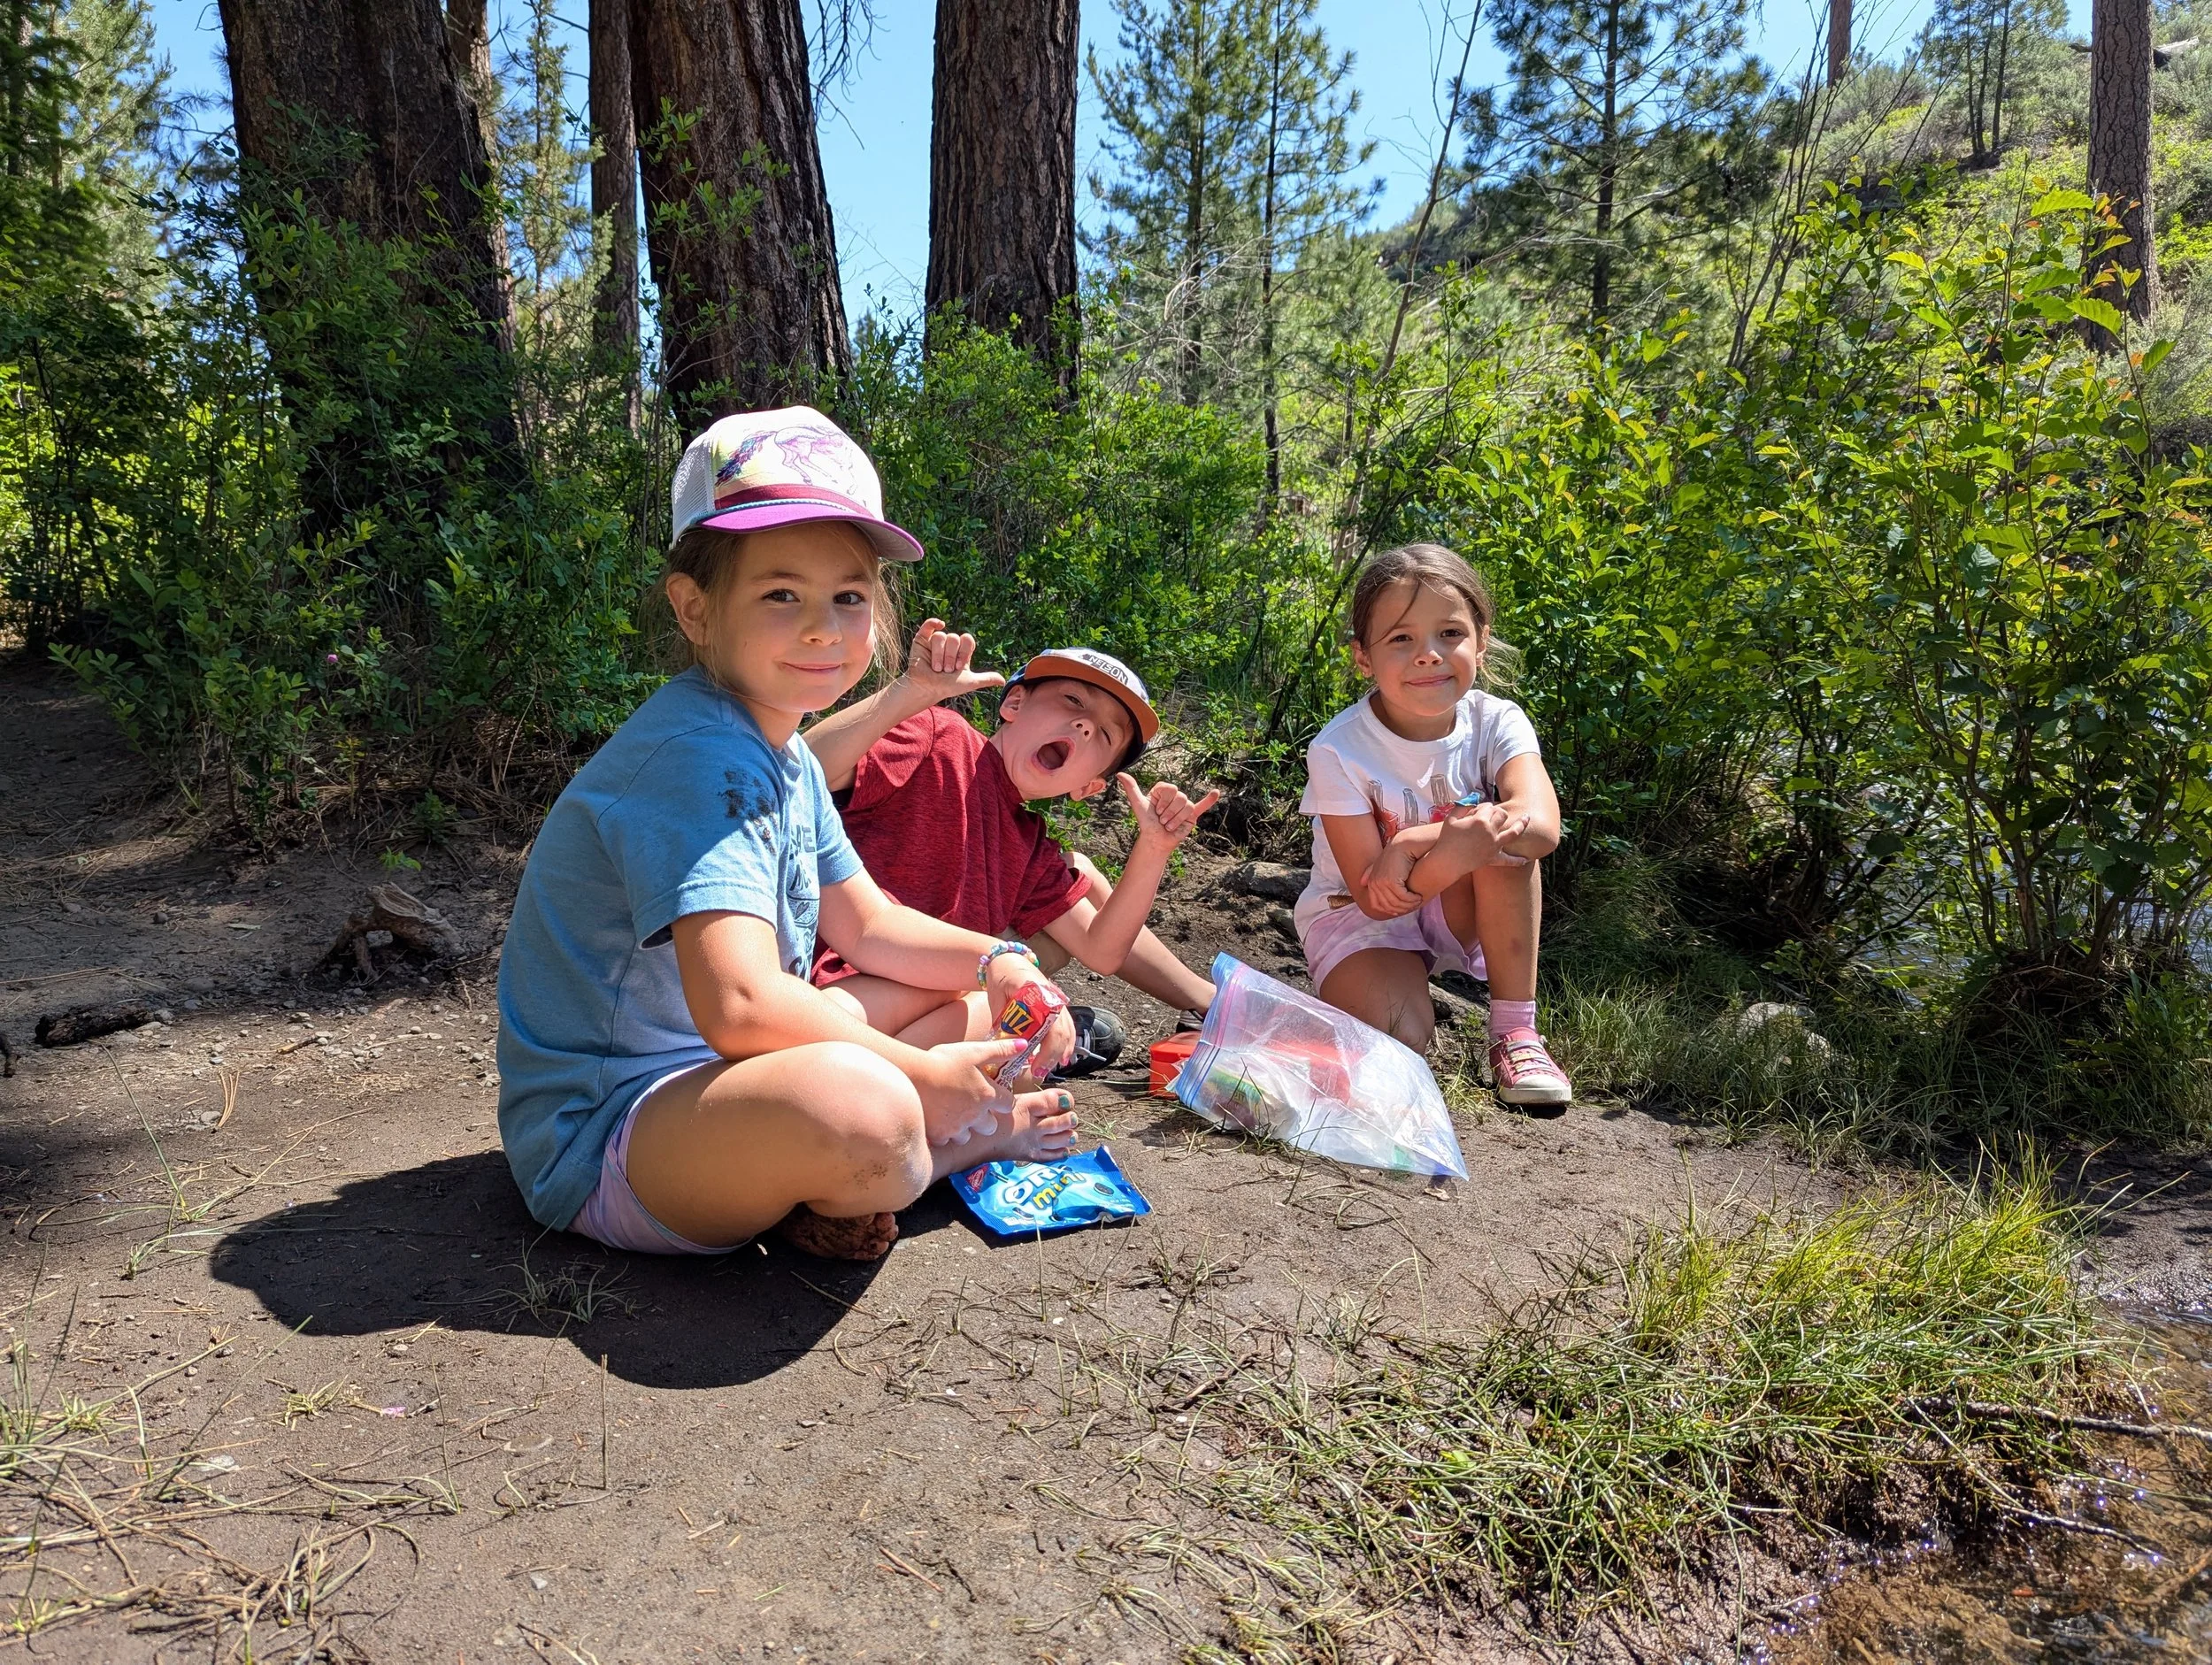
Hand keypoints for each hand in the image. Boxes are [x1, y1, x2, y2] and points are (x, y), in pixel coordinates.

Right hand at [897, 619, 1003, 705]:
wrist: (927, 689)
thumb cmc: (946, 687)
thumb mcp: (969, 682)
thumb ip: (986, 679)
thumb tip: (1004, 681)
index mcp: (961, 651)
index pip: (968, 639)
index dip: (964, 652)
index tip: (959, 667)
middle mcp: (949, 645)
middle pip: (955, 638)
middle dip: (951, 657)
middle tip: (946, 670)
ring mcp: (935, 641)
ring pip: (942, 636)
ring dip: (939, 655)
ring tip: (936, 668)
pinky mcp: (922, 639)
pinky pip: (928, 625)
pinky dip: (933, 622)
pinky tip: (940, 624)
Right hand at [913, 1036, 1025, 1146]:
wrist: (911, 1075)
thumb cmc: (942, 1060)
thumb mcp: (974, 1051)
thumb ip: (1001, 1050)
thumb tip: (1024, 1044)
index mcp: (988, 1095)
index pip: (1008, 1104)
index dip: (1002, 1099)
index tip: (992, 1094)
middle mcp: (976, 1116)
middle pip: (991, 1126)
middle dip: (986, 1119)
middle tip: (972, 1107)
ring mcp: (957, 1128)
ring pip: (969, 1136)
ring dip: (965, 1128)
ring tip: (953, 1113)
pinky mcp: (940, 1135)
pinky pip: (947, 1140)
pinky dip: (944, 1133)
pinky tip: (937, 1120)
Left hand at [983, 957, 1075, 1077]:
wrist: (1008, 960)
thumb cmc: (1001, 979)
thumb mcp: (998, 1000)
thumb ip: (1005, 1022)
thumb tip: (1010, 1048)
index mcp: (1039, 995)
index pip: (1049, 1028)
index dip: (1045, 1051)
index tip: (1035, 1067)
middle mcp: (1053, 998)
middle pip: (1061, 1033)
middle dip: (1052, 1057)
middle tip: (1039, 1073)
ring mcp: (1058, 1001)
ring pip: (1068, 1031)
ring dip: (1061, 1052)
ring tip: (1049, 1069)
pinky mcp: (1058, 1004)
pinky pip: (1068, 1026)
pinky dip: (1066, 1042)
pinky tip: (1063, 1057)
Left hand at [1115, 774, 1220, 849]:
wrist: (1154, 839)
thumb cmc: (1146, 822)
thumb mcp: (1138, 804)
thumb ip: (1131, 788)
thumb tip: (1119, 774)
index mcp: (1164, 790)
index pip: (1170, 789)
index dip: (1163, 801)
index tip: (1156, 810)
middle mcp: (1176, 796)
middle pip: (1180, 797)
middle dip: (1169, 812)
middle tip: (1162, 820)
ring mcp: (1185, 806)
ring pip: (1187, 807)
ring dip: (1176, 819)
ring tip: (1169, 825)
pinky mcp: (1192, 816)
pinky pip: (1202, 806)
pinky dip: (1209, 800)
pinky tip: (1216, 792)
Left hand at [1362, 839, 1422, 916]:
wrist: (1403, 845)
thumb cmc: (1394, 854)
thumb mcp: (1380, 864)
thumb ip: (1370, 873)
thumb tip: (1361, 883)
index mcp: (1370, 882)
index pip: (1377, 905)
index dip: (1390, 909)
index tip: (1401, 910)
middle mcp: (1374, 884)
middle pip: (1388, 906)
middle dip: (1402, 908)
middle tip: (1413, 906)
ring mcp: (1382, 883)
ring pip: (1396, 902)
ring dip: (1409, 904)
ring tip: (1418, 901)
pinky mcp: (1392, 882)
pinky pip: (1403, 897)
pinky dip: (1412, 899)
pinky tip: (1418, 897)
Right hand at [1442, 801, 1530, 867]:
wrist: (1447, 862)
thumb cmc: (1447, 839)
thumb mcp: (1451, 819)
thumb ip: (1462, 807)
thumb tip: (1471, 803)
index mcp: (1480, 820)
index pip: (1489, 806)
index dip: (1485, 807)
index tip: (1479, 810)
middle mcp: (1490, 831)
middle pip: (1503, 815)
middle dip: (1500, 812)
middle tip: (1496, 815)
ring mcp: (1494, 845)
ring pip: (1514, 832)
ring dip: (1521, 824)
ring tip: (1527, 818)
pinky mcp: (1494, 858)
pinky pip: (1509, 860)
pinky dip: (1517, 860)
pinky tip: (1526, 860)